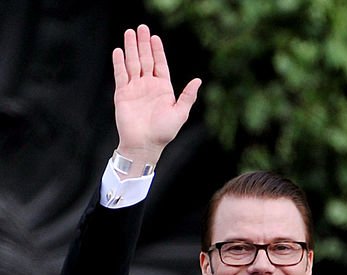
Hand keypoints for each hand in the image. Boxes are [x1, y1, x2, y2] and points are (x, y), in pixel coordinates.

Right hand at [112, 24, 200, 174]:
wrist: (145, 144)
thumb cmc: (164, 132)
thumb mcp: (180, 113)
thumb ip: (188, 96)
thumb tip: (198, 80)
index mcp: (163, 89)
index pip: (160, 64)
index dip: (157, 51)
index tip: (154, 37)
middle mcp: (148, 86)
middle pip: (145, 59)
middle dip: (143, 44)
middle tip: (141, 28)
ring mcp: (135, 88)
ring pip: (132, 63)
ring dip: (130, 48)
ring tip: (129, 32)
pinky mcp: (123, 94)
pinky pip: (121, 75)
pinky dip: (119, 63)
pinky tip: (119, 50)